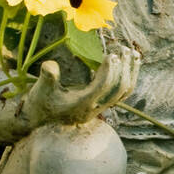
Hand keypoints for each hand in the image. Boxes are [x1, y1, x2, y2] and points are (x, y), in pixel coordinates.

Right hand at [17, 43, 140, 128]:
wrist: (41, 123)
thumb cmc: (40, 105)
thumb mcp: (40, 91)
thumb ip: (47, 78)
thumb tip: (50, 66)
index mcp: (82, 104)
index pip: (103, 87)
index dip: (109, 70)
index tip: (111, 54)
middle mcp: (95, 108)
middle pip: (119, 90)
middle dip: (124, 69)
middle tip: (125, 50)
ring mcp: (100, 108)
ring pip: (123, 92)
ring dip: (130, 73)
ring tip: (133, 54)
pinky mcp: (101, 105)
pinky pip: (121, 93)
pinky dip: (127, 78)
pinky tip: (129, 65)